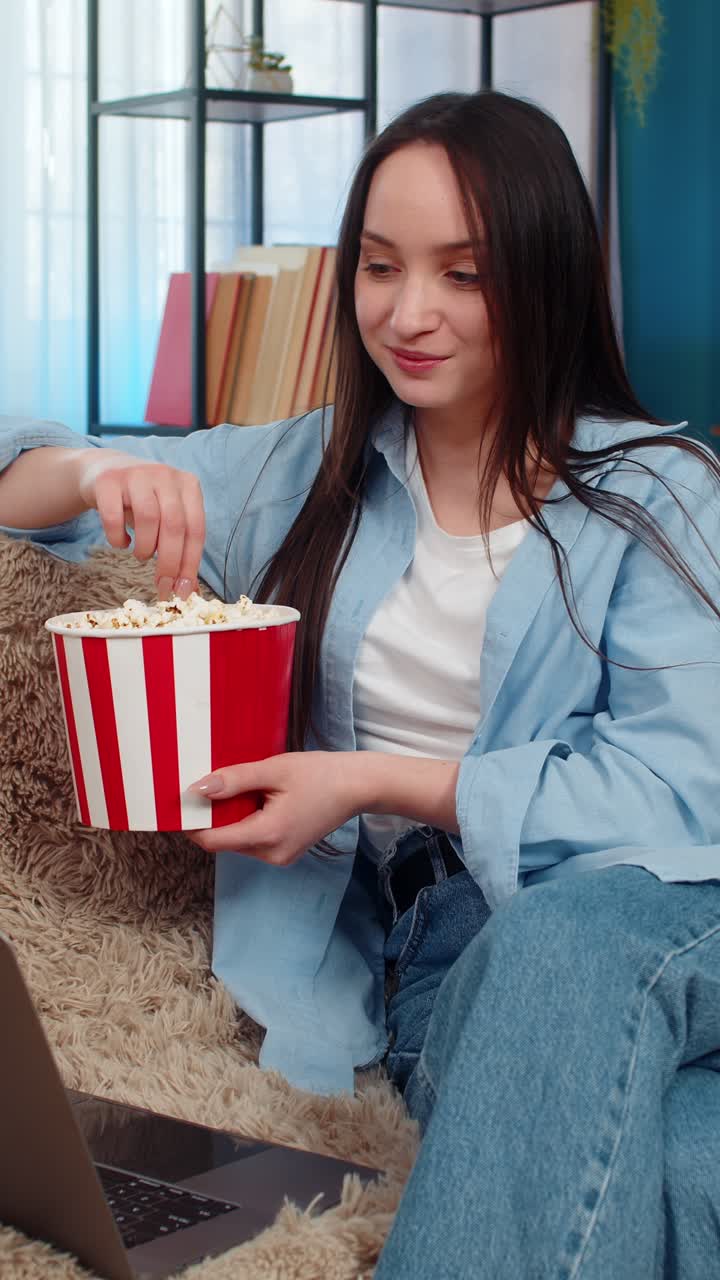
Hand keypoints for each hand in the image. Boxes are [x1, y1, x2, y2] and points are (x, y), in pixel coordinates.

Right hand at [74, 450, 205, 598]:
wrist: (105, 469)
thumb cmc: (143, 501)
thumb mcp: (166, 516)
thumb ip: (180, 545)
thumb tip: (188, 589)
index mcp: (189, 485)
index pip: (196, 529)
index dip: (190, 563)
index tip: (182, 590)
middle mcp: (165, 475)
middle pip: (174, 525)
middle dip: (169, 562)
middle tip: (162, 584)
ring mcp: (136, 474)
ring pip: (147, 518)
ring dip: (145, 548)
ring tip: (141, 554)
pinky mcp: (108, 480)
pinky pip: (113, 516)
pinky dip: (117, 538)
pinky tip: (121, 542)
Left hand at [186, 751, 362, 864]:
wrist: (357, 787)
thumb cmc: (319, 774)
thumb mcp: (274, 770)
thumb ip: (234, 780)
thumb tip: (197, 789)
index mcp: (267, 835)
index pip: (212, 840)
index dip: (192, 823)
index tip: (182, 802)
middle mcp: (271, 855)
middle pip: (224, 841)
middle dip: (213, 817)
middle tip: (213, 785)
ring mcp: (280, 857)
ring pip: (238, 841)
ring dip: (231, 818)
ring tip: (243, 788)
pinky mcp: (286, 852)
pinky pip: (254, 840)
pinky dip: (248, 822)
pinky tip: (259, 799)